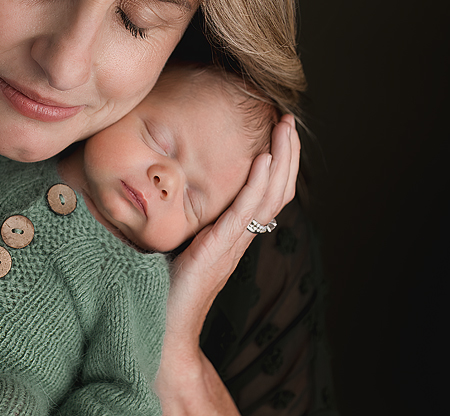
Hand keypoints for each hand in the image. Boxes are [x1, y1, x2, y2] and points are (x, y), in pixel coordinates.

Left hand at [155, 115, 299, 414]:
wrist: (160, 329)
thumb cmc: (161, 288)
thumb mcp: (175, 241)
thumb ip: (180, 215)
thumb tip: (160, 181)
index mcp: (233, 233)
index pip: (267, 192)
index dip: (278, 162)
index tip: (278, 130)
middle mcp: (240, 236)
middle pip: (277, 189)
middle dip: (286, 152)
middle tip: (289, 120)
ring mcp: (233, 243)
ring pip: (270, 196)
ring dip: (280, 159)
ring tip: (284, 128)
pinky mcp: (219, 248)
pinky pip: (245, 211)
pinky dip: (258, 183)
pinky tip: (263, 158)